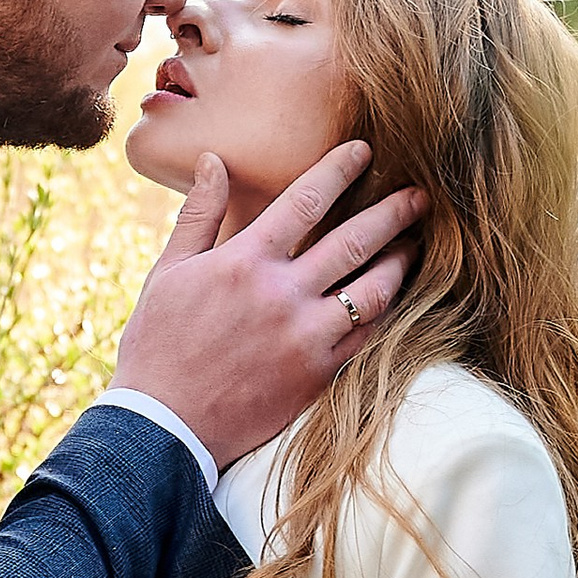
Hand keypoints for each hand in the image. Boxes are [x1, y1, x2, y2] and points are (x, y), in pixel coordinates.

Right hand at [111, 145, 421, 465]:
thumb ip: (198, 214)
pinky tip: (397, 297)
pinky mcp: (316, 375)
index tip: (365, 152)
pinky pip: (366, 337)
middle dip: (392, 212)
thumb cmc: (158, 345)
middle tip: (419, 195)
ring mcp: (304, 336)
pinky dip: (387, 312)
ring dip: (400, 261)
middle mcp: (282, 294)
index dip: (340, 170)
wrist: (164, 425)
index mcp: (244, 261)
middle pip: (354, 241)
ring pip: (372, 290)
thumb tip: (212, 161)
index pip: (306, 201)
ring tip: (415, 244)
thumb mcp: (167, 273)